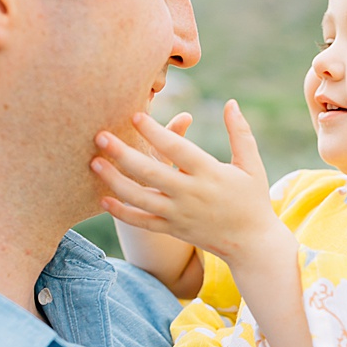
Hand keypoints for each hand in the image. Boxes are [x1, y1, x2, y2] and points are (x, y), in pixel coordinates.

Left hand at [93, 100, 277, 264]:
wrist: (251, 243)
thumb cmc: (252, 199)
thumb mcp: (251, 164)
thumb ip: (240, 133)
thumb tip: (230, 102)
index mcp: (209, 173)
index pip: (177, 149)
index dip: (155, 132)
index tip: (135, 116)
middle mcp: (190, 194)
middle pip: (150, 172)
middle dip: (122, 154)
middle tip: (100, 136)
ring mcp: (178, 214)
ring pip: (139, 198)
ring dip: (114, 180)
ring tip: (94, 163)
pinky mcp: (172, 230)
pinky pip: (142, 222)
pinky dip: (121, 212)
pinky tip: (103, 198)